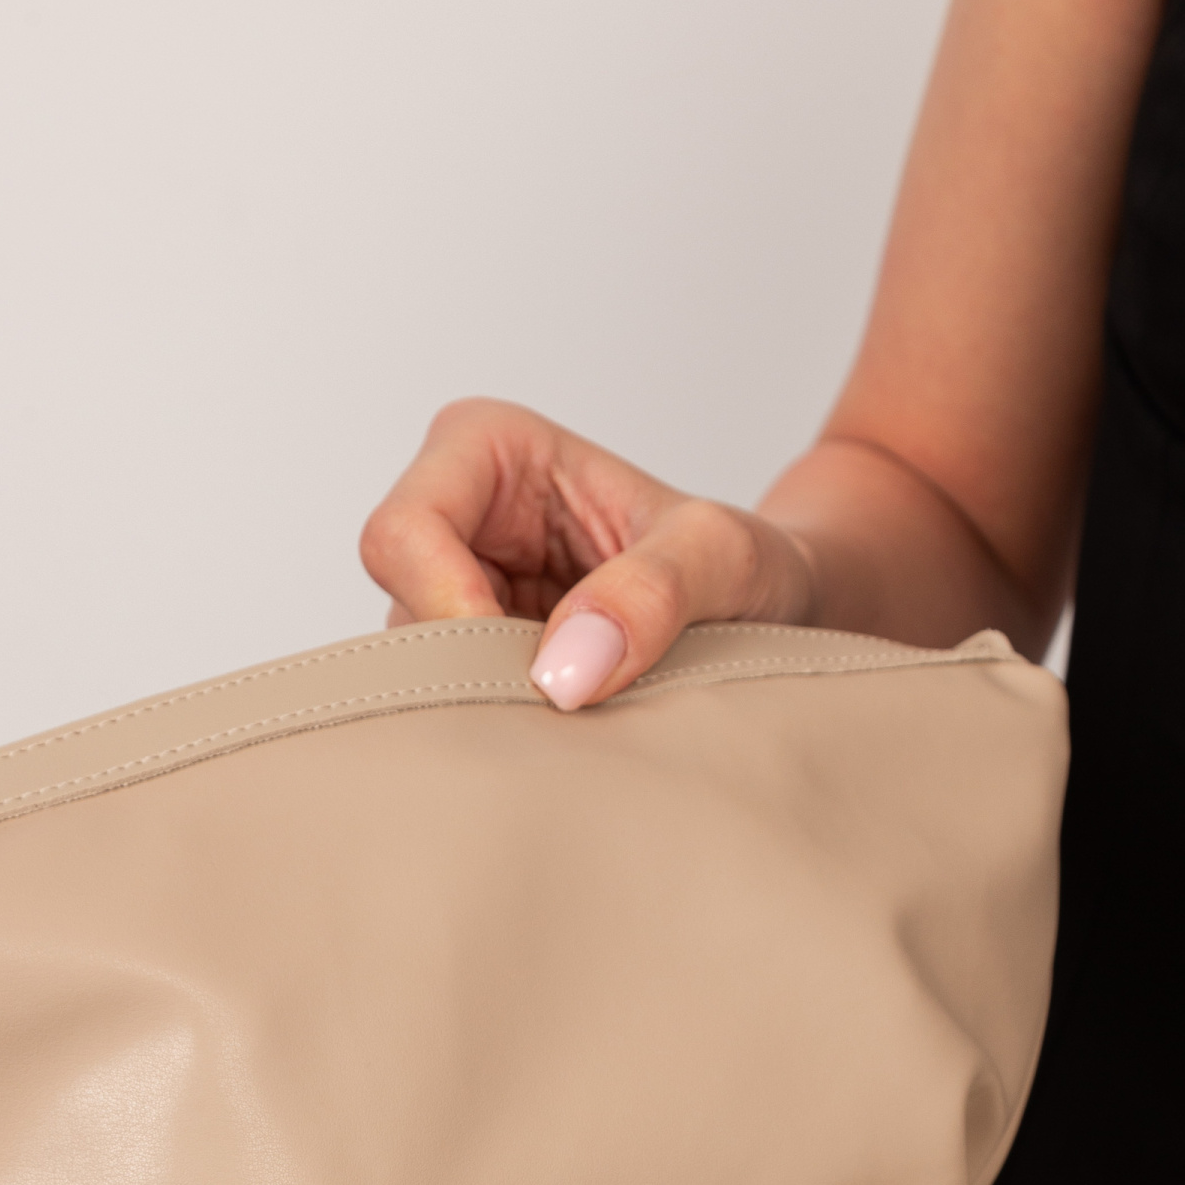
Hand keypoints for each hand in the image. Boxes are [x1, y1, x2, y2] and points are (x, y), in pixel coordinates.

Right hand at [360, 399, 818, 710]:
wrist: (780, 614)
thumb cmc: (748, 565)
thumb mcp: (727, 559)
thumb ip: (655, 593)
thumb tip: (563, 671)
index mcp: (487, 449)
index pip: (404, 533)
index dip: (451, 611)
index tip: (539, 671)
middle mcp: (457, 519)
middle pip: (404, 617)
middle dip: (478, 675)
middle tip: (572, 708)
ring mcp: (460, 598)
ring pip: (426, 677)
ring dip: (503, 711)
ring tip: (594, 714)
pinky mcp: (480, 663)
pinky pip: (461, 714)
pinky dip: (515, 734)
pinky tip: (578, 733)